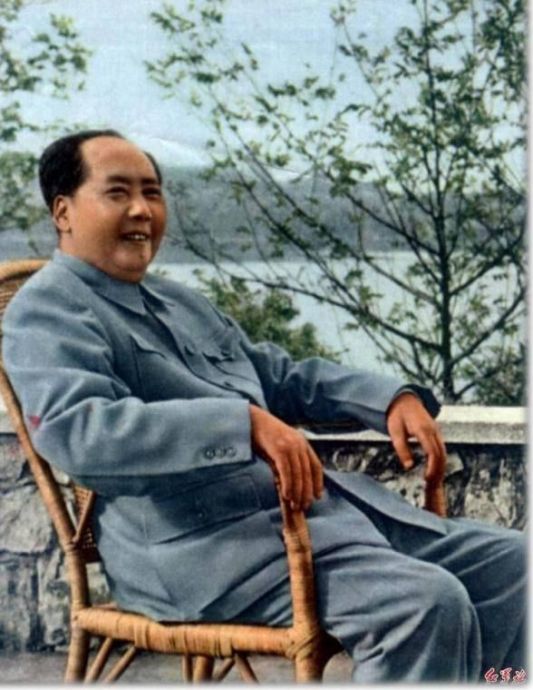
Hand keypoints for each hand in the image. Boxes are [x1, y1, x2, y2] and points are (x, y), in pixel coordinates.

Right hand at [249, 404, 322, 510]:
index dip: (318, 482)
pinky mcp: (279, 449)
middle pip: (308, 472)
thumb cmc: (263, 434)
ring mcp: (289, 445)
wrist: (250, 419)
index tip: (318, 496)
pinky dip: (288, 485)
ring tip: (295, 505)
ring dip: (298, 492)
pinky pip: (286, 471)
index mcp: (302, 442)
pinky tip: (286, 495)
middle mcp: (299, 443)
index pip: (316, 465)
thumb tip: (290, 482)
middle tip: (304, 506)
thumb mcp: (281, 445)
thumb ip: (288, 459)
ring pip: (298, 474)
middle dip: (307, 492)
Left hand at [386, 392, 446, 516]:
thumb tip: (408, 467)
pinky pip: (441, 450)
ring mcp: (437, 432)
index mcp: (423, 430)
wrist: (404, 400)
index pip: (433, 452)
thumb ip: (402, 449)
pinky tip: (434, 472)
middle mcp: (434, 431)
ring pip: (443, 453)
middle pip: (441, 454)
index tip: (427, 480)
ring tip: (434, 484)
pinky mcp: (436, 434)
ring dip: (440, 468)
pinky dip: (439, 462)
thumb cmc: (397, 416)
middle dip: (438, 471)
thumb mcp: (394, 432)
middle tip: (432, 487)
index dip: (432, 467)